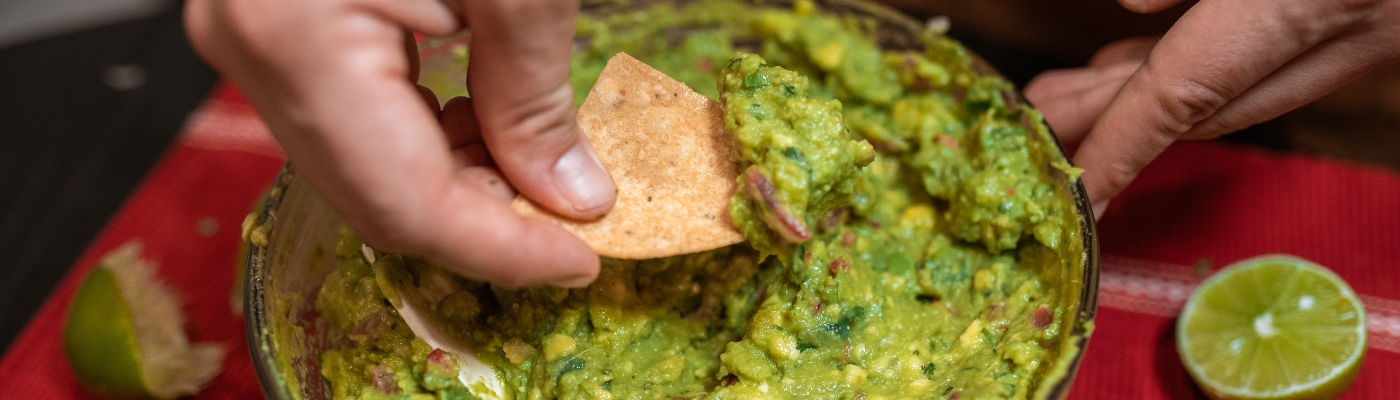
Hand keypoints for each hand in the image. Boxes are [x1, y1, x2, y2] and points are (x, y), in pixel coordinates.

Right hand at [185, 0, 615, 286]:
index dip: (502, 251)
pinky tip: (483, 119)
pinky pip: (347, 119)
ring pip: (359, 168)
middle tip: (571, 219)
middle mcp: (250, 49)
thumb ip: (534, 94)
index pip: (405, 204)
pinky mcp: (273, 23)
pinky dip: (423, 138)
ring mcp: (251, 37)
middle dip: (483, 225)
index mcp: (298, 38)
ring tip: (539, 162)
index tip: (582, 259)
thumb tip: (566, 194)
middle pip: (373, 200)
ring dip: (457, 183)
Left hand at [1024, 0, 1399, 216]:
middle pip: (1215, 95)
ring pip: (1252, 77)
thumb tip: (1136, 4)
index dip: (1118, 147)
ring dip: (1162, 90)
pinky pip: (1290, 51)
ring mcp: (1383, 26)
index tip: (1074, 195)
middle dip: (1119, 116)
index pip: (1189, 90)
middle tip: (1041, 119)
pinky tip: (1164, 38)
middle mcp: (1358, 24)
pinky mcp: (1389, 15)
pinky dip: (1219, 56)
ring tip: (1081, 93)